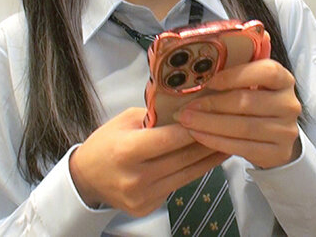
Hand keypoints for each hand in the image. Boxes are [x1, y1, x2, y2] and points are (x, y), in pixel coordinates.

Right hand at [68, 108, 228, 216]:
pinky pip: (179, 185)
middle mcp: (135, 177)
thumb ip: (154, 116)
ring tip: (228, 144)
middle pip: (182, 158)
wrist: (86, 179)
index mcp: (125, 151)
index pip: (168, 139)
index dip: (192, 128)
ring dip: (209, 159)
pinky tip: (206, 160)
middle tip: (229, 128)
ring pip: (187, 175)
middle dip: (208, 142)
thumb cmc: (106, 143)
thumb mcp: (124, 120)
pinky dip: (194, 171)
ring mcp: (143, 196)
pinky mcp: (148, 207)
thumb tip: (188, 107)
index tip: (211, 116)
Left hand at [174, 59, 301, 168]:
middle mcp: (289, 104)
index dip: (236, 76)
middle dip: (212, 104)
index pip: (266, 72)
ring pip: (243, 127)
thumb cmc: (256, 102)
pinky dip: (216, 141)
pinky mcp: (278, 152)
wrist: (276, 137)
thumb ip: (235, 76)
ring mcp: (286, 130)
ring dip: (210, 124)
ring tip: (187, 121)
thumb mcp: (253, 84)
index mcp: (284, 79)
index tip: (209, 82)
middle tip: (186, 108)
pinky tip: (199, 135)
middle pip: (247, 102)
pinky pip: (242, 147)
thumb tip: (198, 72)